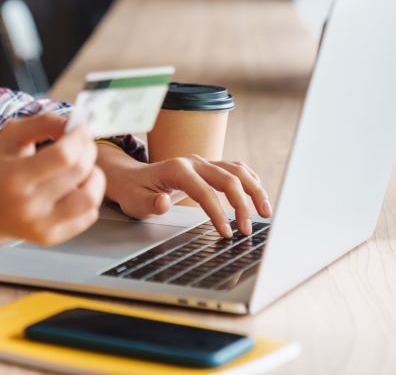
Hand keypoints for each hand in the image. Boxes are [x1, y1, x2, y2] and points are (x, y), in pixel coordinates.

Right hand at [0, 114, 105, 245]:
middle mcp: (28, 206)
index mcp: (14, 177)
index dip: (79, 138)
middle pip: (79, 172)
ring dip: (95, 177)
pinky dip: (88, 197)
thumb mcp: (10, 136)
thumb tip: (76, 124)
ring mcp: (41, 226)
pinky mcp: (51, 238)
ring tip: (82, 169)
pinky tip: (74, 188)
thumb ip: (43, 122)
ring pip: (90, 199)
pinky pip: (88, 216)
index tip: (81, 128)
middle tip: (83, 143)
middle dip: (88, 150)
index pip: (63, 156)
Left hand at [100, 148, 271, 237]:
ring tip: (265, 212)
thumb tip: (163, 204)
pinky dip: (250, 182)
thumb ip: (150, 204)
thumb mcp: (134, 202)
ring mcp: (202, 162)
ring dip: (254, 190)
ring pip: (237, 169)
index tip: (227, 233)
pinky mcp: (208, 167)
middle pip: (228, 177)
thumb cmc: (133, 190)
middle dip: (242, 204)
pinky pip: (235, 169)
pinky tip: (258, 197)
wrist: (130, 176)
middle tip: (247, 229)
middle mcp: (193, 161)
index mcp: (177, 169)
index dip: (218, 213)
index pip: (205, 191)